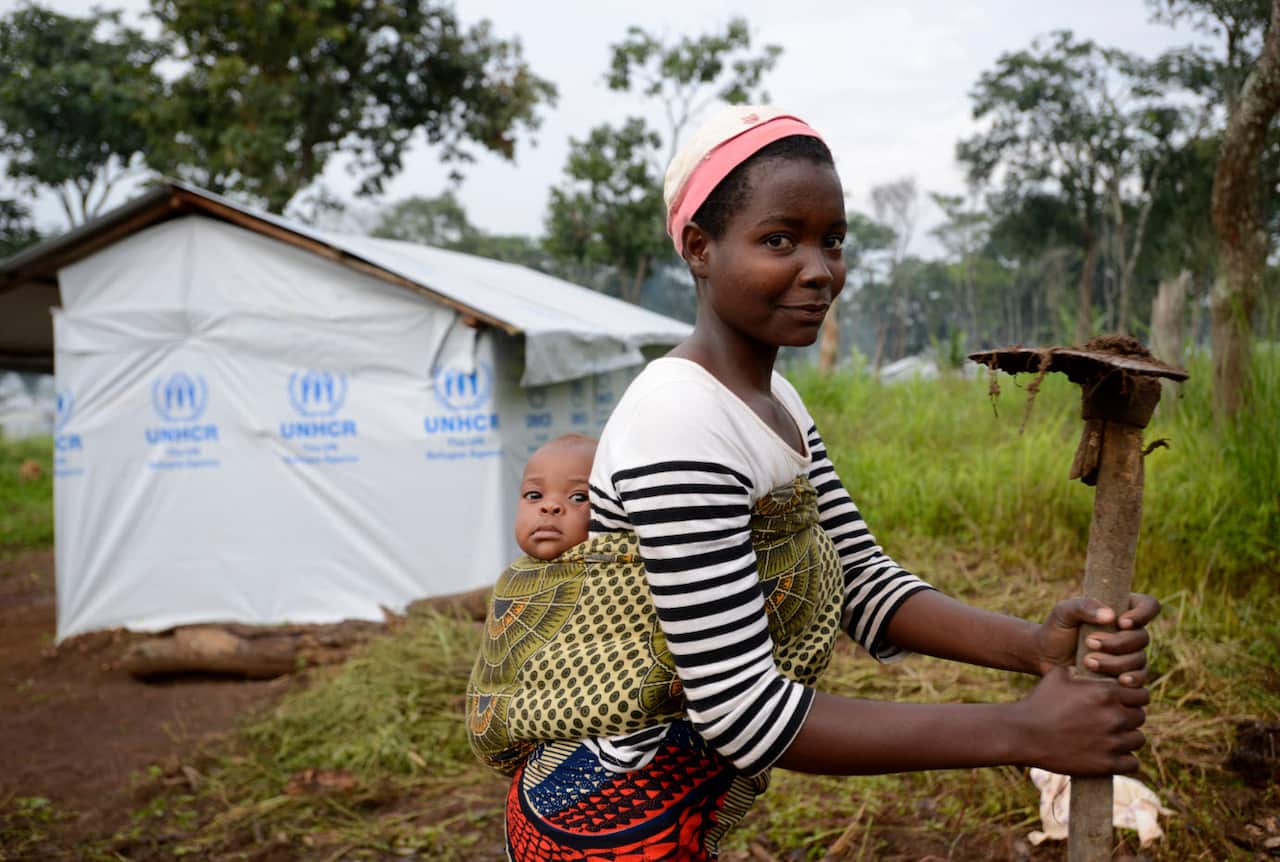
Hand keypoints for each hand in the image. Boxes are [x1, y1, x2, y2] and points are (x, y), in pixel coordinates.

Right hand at [1014, 665, 1148, 775]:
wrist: (1024, 733)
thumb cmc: (1039, 702)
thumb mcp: (1057, 676)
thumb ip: (1078, 670)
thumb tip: (1084, 665)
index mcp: (1106, 693)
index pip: (1141, 694)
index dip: (1133, 698)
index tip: (1123, 702)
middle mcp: (1114, 717)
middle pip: (1140, 717)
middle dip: (1129, 717)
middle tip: (1114, 720)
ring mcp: (1112, 742)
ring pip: (1138, 739)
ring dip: (1127, 738)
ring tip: (1112, 737)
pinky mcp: (1107, 764)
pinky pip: (1132, 763)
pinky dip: (1124, 759)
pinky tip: (1111, 754)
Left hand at [1033, 594, 1159, 687]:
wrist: (1045, 657)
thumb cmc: (1055, 629)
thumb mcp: (1063, 612)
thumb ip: (1083, 606)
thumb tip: (1110, 616)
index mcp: (1121, 609)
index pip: (1148, 605)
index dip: (1142, 614)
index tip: (1121, 623)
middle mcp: (1129, 632)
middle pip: (1142, 637)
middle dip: (1117, 643)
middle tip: (1089, 643)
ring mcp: (1129, 654)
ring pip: (1139, 659)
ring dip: (1115, 662)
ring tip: (1088, 662)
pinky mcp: (1125, 673)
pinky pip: (1140, 678)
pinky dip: (1131, 679)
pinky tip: (1117, 681)